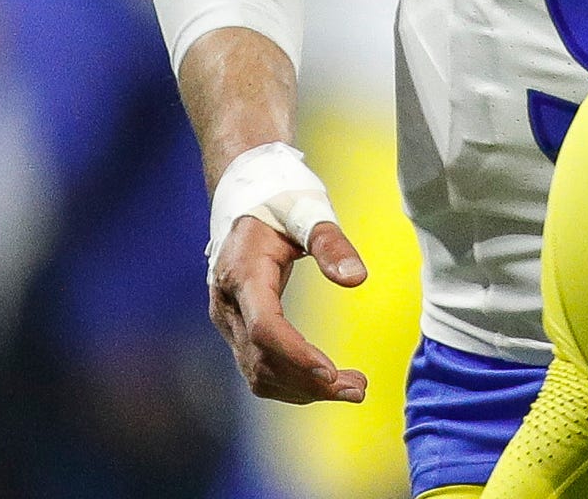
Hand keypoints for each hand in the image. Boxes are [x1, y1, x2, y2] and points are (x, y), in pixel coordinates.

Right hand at [208, 214, 368, 403]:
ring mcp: (228, 321)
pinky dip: (291, 382)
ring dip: (303, 389)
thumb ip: (331, 243)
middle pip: (263, 358)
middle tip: (359, 389)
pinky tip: (326, 383)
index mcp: (242, 274)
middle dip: (310, 382)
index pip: (264, 327)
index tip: (331, 373)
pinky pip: (258, 366)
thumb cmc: (280, 201)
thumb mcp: (307, 211)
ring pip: (258, 371)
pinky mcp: (237, 329)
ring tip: (353, 389)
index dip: (296, 355)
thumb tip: (357, 279)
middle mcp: (228, 305)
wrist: (245, 198)